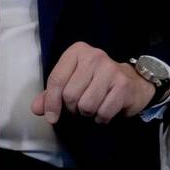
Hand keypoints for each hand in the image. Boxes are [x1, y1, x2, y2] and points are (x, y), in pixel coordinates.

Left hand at [31, 42, 156, 125]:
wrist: (133, 82)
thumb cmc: (95, 82)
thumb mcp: (71, 82)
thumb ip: (51, 94)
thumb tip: (36, 109)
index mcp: (77, 51)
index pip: (56, 79)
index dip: (51, 102)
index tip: (51, 117)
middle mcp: (94, 56)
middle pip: (70, 95)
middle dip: (73, 108)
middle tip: (80, 107)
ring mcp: (110, 69)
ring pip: (86, 105)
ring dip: (88, 114)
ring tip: (94, 107)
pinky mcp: (123, 85)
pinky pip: (103, 112)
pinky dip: (102, 118)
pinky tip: (105, 110)